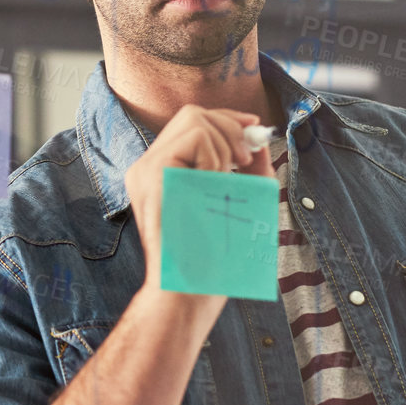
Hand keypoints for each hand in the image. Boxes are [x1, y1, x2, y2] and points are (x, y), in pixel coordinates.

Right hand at [124, 106, 276, 296]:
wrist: (192, 290)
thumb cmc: (216, 259)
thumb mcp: (240, 202)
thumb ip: (247, 170)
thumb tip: (260, 137)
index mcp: (162, 175)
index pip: (190, 124)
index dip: (226, 119)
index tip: (254, 128)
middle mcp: (148, 168)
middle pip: (191, 114)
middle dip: (229, 127)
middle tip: (246, 161)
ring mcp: (145, 170)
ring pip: (194, 119)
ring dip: (224, 145)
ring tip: (228, 181)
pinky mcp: (152, 174)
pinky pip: (194, 136)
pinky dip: (216, 156)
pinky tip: (215, 184)